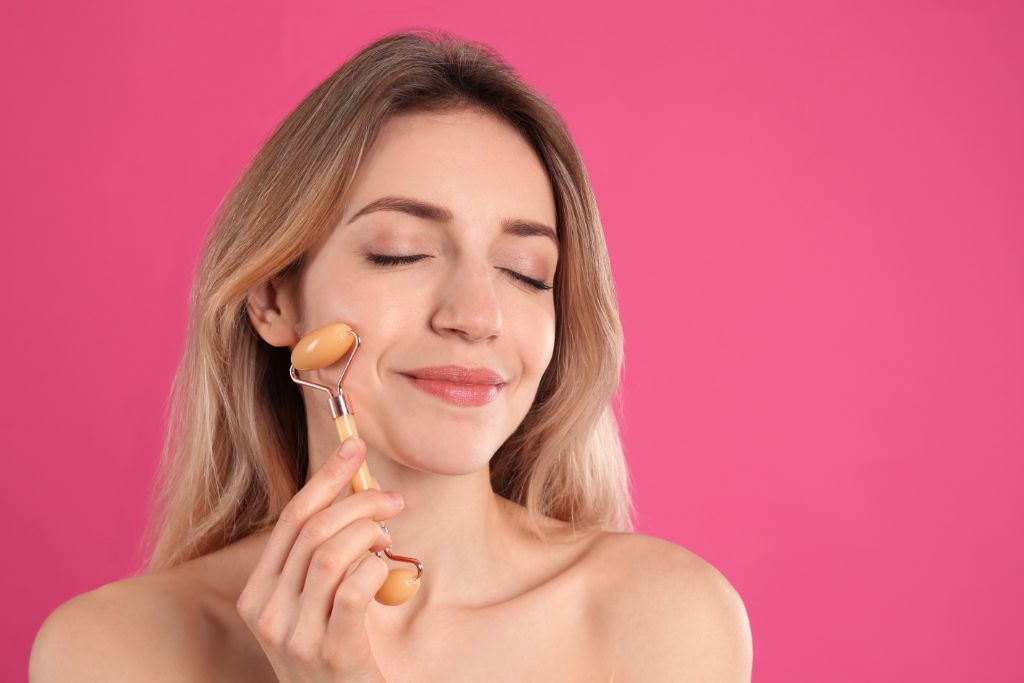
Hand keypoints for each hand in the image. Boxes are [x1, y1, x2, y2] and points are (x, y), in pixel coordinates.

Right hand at [236, 436, 403, 681]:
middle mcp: (267, 613)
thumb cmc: (334, 652)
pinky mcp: (332, 654)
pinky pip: (353, 591)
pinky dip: (374, 568)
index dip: (326, 476)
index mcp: (258, 594)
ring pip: (330, 554)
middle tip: (392, 499)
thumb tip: (357, 488)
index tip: (354, 447)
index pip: (291, 518)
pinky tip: (383, 569)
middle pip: (312, 530)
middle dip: (358, 500)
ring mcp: (295, 636)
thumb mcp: (312, 605)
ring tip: (389, 537)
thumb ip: (323, 557)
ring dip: (369, 532)